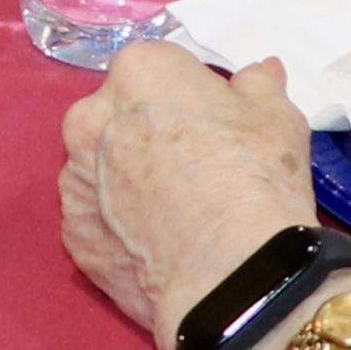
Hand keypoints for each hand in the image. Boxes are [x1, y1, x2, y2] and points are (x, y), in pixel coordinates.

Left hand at [59, 40, 318, 348]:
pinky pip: (96, 222)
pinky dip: (119, 231)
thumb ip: (260, 86)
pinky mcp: (72, 235)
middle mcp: (91, 116)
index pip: (162, 72)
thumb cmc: (256, 180)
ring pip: (101, 170)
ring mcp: (75, 179)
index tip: (215, 131)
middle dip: (148, 136)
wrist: (233, 278)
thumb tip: (259, 72)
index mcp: (139, 72)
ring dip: (127, 183)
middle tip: (195, 172)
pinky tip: (156, 249)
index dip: (191, 100)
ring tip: (175, 218)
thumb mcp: (278, 119)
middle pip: (120, 117)